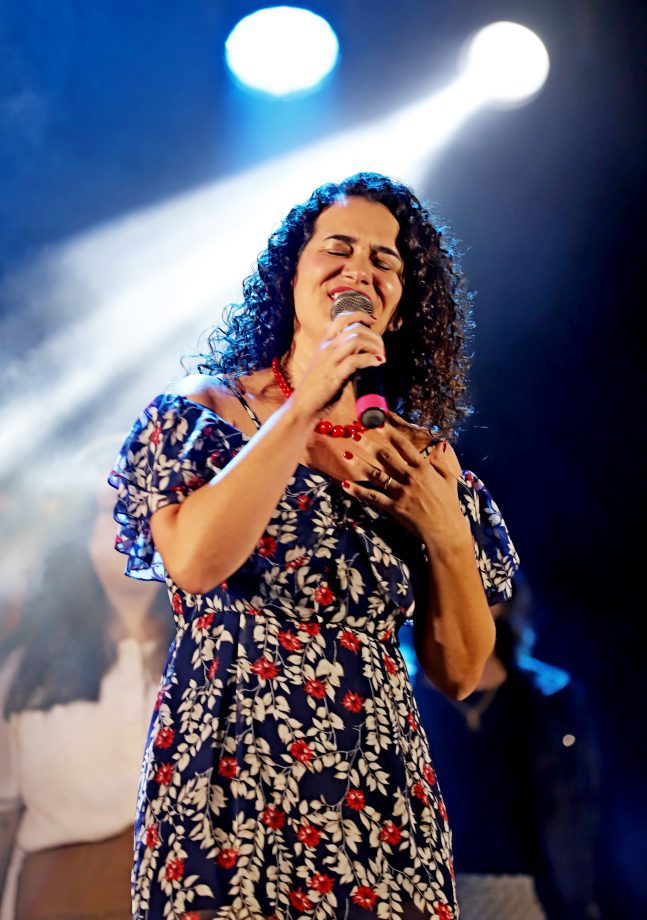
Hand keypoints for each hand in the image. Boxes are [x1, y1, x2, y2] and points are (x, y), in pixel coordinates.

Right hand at [289, 311, 385, 418]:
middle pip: (354, 328)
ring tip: (382, 357)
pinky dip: (370, 359)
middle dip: (374, 336)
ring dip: (374, 346)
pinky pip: (355, 360)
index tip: (373, 321)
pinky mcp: (334, 376)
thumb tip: (360, 352)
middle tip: (382, 348)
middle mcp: (326, 348)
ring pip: (355, 340)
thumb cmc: (316, 389)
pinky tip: (377, 363)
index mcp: (324, 344)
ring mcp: (329, 361)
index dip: (360, 315)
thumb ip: (340, 356)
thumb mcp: (326, 365)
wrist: (302, 407)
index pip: (341, 318)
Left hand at [341, 415, 469, 548]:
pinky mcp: (393, 507)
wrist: (445, 530)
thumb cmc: (449, 504)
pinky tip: (345, 484)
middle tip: (355, 433)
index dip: (389, 433)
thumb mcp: (449, 479)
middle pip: (385, 456)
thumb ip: (441, 462)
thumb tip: (440, 445)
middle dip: (369, 444)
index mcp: (423, 468)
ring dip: (359, 463)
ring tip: (345, 453)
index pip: (403, 446)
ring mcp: (400, 492)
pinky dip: (358, 491)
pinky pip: (372, 497)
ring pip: (375, 474)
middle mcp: (410, 477)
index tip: (378, 423)